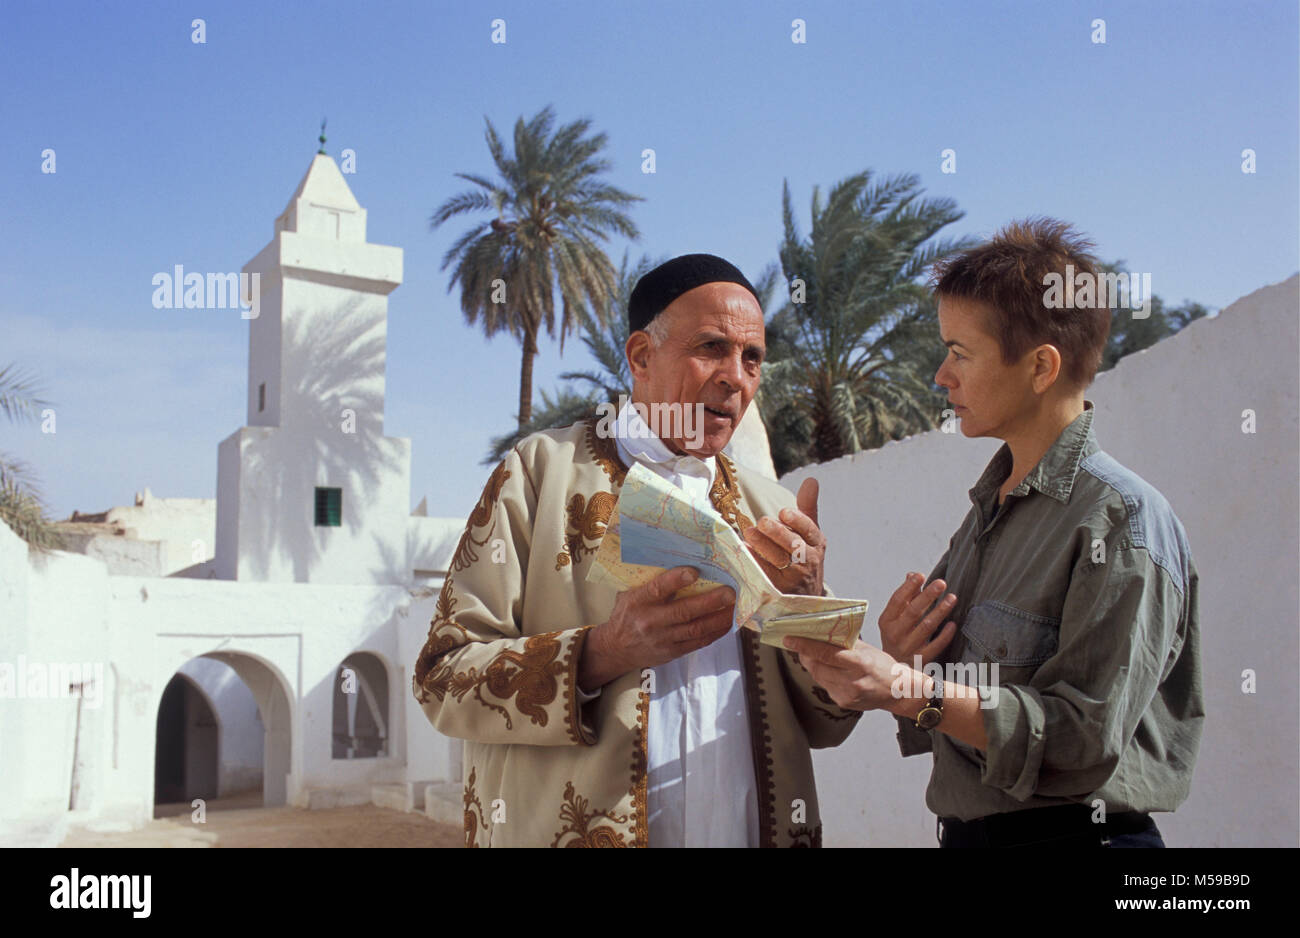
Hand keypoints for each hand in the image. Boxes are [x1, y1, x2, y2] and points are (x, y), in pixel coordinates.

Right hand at [579, 566, 735, 689]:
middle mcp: (651, 621)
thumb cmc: (627, 614)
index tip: (694, 571)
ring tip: (736, 607)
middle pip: (683, 612)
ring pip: (696, 629)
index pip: (658, 590)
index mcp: (638, 602)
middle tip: (730, 592)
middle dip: (709, 601)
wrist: (616, 649)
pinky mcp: (673, 652)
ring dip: (719, 618)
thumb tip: (678, 560)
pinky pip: (699, 642)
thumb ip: (650, 582)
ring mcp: (663, 639)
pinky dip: (716, 632)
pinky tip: (728, 622)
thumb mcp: (629, 594)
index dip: (675, 580)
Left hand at [743, 477, 823, 595]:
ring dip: (763, 546)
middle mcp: (809, 561)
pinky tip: (744, 551)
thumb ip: (808, 507)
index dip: (797, 521)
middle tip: (762, 522)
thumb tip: (811, 480)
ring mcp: (795, 578)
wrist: (805, 597)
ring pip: (779, 560)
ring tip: (749, 533)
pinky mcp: (780, 590)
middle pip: (794, 545)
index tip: (784, 512)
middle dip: (777, 533)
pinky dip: (754, 562)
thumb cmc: (804, 557)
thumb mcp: (810, 534)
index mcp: (817, 543)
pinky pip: (766, 575)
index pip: (810, 530)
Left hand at [781, 637, 900, 711]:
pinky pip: (825, 686)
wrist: (898, 692)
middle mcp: (853, 681)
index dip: (805, 646)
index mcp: (860, 663)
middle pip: (818, 666)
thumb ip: (845, 643)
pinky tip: (829, 670)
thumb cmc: (883, 666)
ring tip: (812, 655)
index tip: (789, 639)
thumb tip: (821, 632)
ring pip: (818, 676)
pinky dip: (822, 676)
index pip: (826, 653)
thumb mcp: (867, 649)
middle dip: (805, 654)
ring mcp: (847, 694)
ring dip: (812, 664)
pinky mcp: (843, 703)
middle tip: (797, 644)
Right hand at [878, 573, 956, 666]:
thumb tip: (912, 575)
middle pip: (913, 612)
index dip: (908, 587)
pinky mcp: (920, 660)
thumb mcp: (894, 619)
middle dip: (928, 596)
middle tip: (941, 583)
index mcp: (886, 621)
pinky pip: (935, 645)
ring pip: (926, 627)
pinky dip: (945, 635)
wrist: (891, 672)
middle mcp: (894, 634)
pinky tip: (953, 624)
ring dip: (940, 611)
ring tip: (952, 598)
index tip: (921, 575)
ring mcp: (907, 648)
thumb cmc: (896, 638)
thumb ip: (905, 598)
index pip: (897, 600)